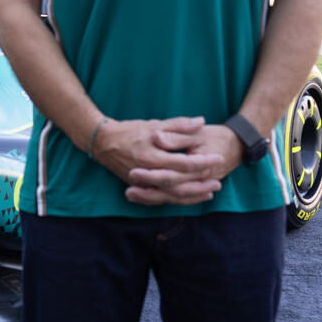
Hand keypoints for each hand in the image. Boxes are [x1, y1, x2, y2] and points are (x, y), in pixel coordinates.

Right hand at [88, 116, 240, 206]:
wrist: (103, 142)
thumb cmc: (130, 131)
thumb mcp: (154, 124)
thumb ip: (178, 125)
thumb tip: (200, 121)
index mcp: (153, 156)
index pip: (184, 163)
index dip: (203, 161)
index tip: (218, 158)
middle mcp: (148, 173)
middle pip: (180, 184)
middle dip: (201, 184)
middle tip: (219, 182)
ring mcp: (143, 183)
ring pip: (171, 195)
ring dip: (192, 196)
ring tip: (209, 193)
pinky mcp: (140, 187)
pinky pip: (161, 198)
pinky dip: (176, 199)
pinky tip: (189, 198)